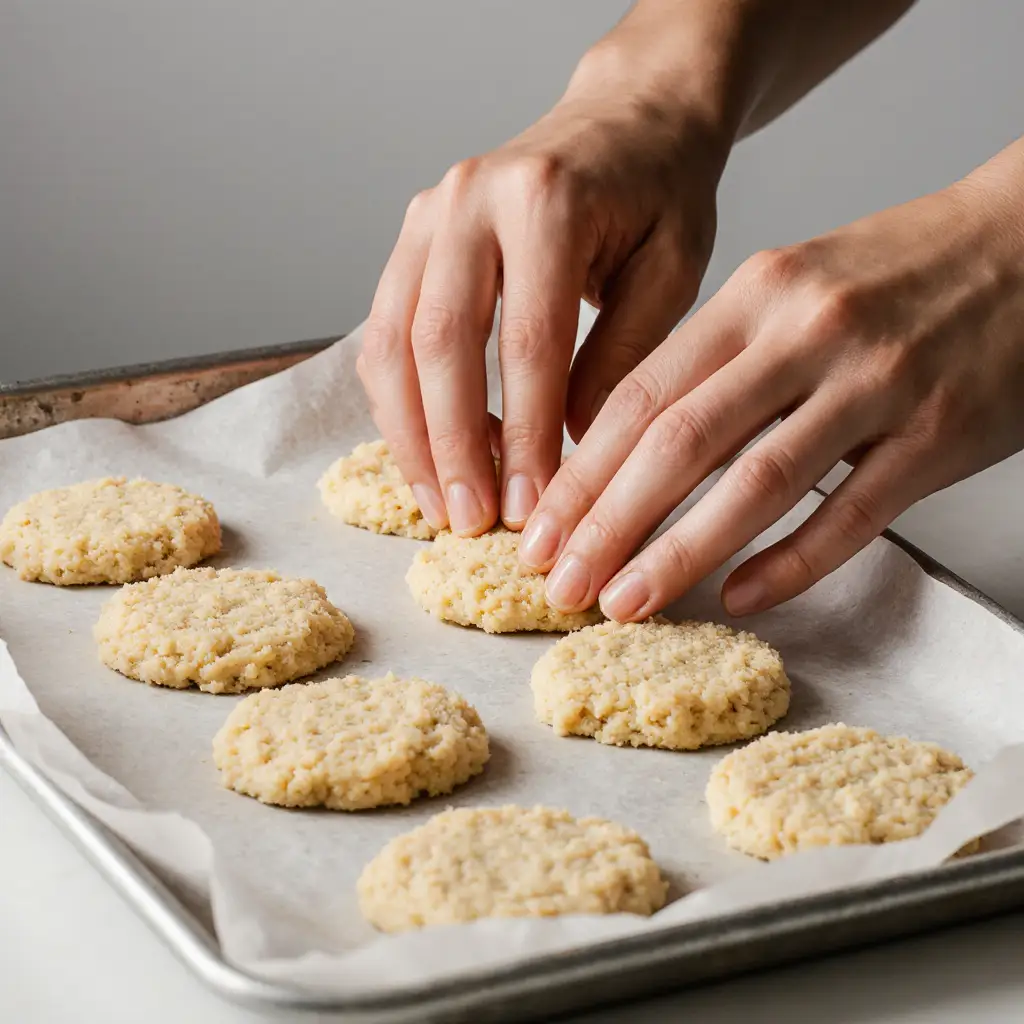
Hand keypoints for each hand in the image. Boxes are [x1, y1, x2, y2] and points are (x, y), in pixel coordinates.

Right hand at [356, 44, 729, 535]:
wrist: (628, 118)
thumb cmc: (660, 194)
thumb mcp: (674, 269)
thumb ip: (623, 356)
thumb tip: (573, 451)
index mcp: (546, 200)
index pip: (527, 344)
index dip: (528, 437)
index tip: (534, 509)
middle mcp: (471, 198)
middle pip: (439, 344)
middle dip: (453, 446)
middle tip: (471, 521)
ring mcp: (430, 212)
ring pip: (392, 342)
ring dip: (410, 433)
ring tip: (439, 502)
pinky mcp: (413, 235)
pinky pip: (384, 331)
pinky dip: (397, 400)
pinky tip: (426, 450)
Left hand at [521, 139, 1023, 618]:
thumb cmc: (896, 274)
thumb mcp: (790, 289)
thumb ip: (715, 360)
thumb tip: (628, 445)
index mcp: (757, 295)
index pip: (642, 394)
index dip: (581, 472)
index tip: (539, 529)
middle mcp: (807, 334)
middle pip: (680, 442)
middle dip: (607, 523)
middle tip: (561, 582)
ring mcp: (876, 384)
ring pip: (756, 483)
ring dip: (680, 553)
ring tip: (626, 601)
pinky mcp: (938, 435)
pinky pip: (851, 514)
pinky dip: (790, 563)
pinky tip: (741, 595)